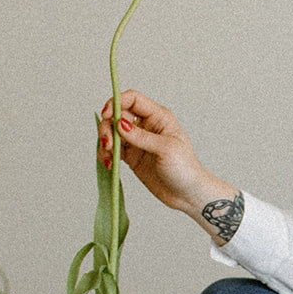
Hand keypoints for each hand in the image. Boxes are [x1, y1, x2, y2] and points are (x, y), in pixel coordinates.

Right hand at [97, 90, 229, 215]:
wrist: (188, 194)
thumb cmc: (185, 169)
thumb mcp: (166, 149)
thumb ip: (142, 137)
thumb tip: (120, 124)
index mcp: (159, 117)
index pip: (133, 99)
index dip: (117, 103)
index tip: (107, 115)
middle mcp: (147, 126)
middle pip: (118, 115)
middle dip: (108, 127)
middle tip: (108, 144)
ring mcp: (138, 141)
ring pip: (112, 132)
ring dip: (105, 141)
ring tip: (108, 157)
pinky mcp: (132, 157)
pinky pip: (113, 150)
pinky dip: (106, 155)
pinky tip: (109, 164)